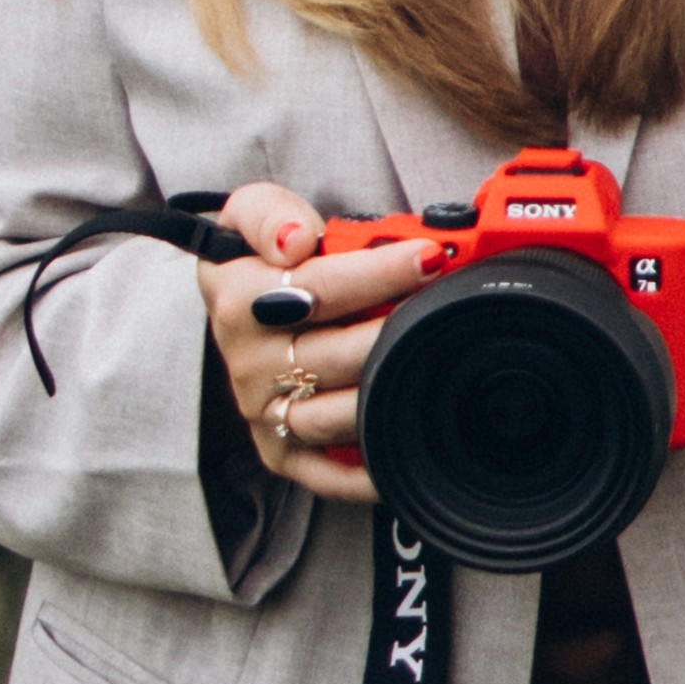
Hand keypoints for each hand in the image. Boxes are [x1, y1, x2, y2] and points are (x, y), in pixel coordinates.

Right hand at [197, 183, 437, 501]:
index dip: (376, 272)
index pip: (315, 287)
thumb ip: (268, 213)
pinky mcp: (281, 450)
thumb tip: (294, 241)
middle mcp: (249, 361)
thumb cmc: (259, 255)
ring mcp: (266, 410)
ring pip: (334, 413)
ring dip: (386, 389)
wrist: (238, 302)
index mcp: (238, 298)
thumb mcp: (250, 210)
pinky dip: (363, 473)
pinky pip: (323, 473)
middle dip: (395, 330)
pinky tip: (405, 451)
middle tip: (445, 307)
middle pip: (334, 353)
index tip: (428, 256)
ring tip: (433, 362)